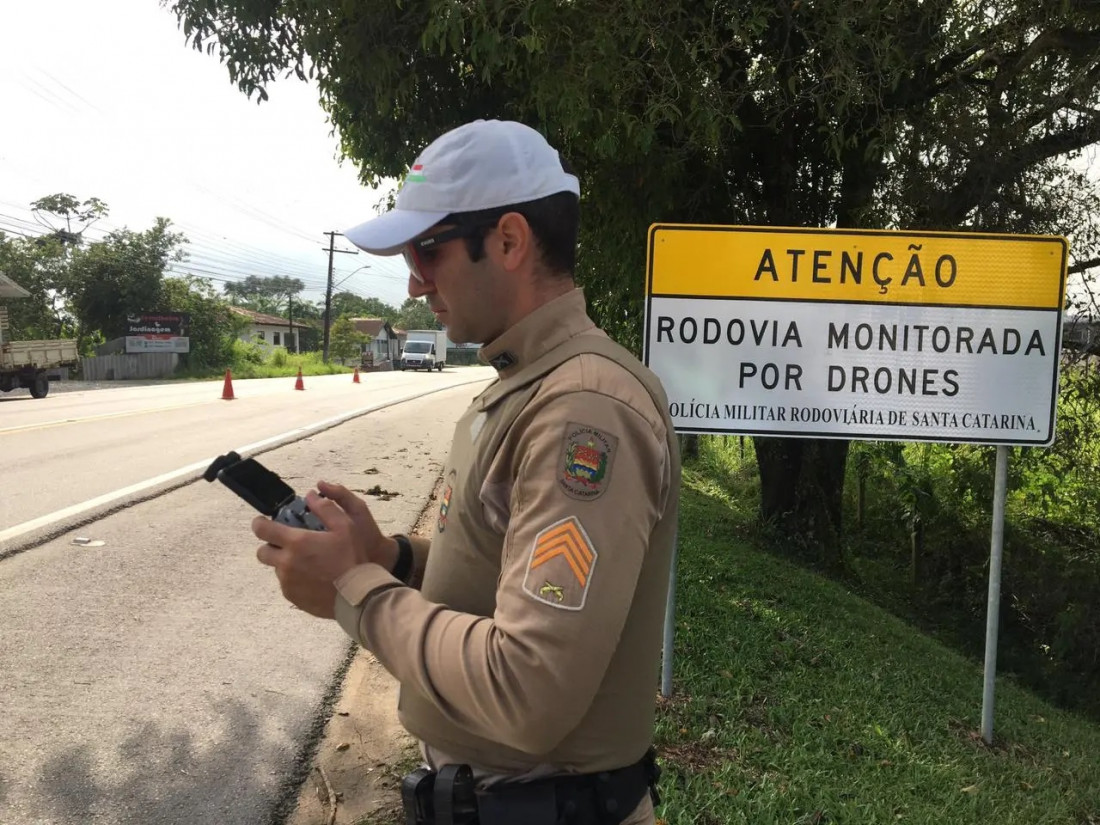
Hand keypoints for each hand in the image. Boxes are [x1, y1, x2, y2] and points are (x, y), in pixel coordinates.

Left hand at [252, 483, 389, 617]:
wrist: (358, 596)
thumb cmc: (353, 559)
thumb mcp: (346, 526)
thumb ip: (325, 508)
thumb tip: (310, 496)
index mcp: (296, 542)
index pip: (262, 529)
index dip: (259, 523)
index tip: (263, 522)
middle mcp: (286, 563)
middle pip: (262, 552)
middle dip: (270, 545)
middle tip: (287, 544)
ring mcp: (288, 582)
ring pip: (276, 569)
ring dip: (285, 563)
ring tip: (308, 563)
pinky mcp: (293, 598)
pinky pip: (286, 585)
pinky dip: (294, 579)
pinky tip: (313, 578)